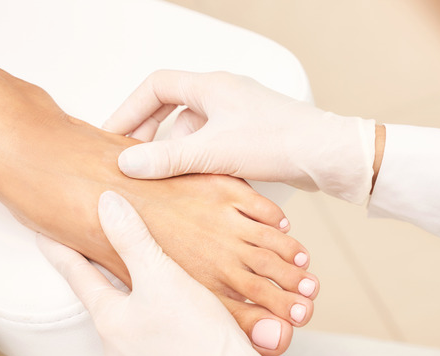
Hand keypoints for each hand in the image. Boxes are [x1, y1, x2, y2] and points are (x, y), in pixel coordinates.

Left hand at [38, 191, 292, 355]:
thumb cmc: (197, 335)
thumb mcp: (163, 275)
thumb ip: (133, 239)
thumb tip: (107, 204)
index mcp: (109, 320)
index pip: (77, 276)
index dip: (61, 251)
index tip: (45, 234)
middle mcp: (115, 349)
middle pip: (104, 302)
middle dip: (107, 280)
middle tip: (107, 256)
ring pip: (131, 327)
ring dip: (138, 308)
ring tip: (155, 291)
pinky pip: (153, 348)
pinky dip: (159, 331)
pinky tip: (178, 324)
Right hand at [104, 70, 376, 203]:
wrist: (327, 156)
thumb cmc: (280, 142)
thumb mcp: (214, 151)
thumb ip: (168, 158)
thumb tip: (128, 162)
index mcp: (211, 86)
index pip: (156, 87)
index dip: (129, 110)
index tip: (112, 136)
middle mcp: (224, 95)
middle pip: (172, 108)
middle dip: (151, 135)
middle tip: (134, 162)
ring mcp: (238, 115)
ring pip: (193, 131)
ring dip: (177, 153)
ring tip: (164, 181)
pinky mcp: (250, 136)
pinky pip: (213, 144)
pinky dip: (199, 161)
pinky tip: (197, 185)